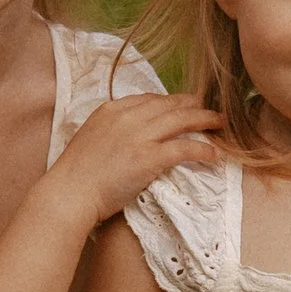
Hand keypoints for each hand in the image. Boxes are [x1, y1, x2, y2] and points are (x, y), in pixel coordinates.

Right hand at [45, 93, 220, 223]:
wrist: (70, 193)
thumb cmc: (75, 175)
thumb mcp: (90, 139)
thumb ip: (110, 131)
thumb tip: (126, 138)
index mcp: (110, 110)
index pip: (148, 99)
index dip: (170, 101)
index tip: (182, 105)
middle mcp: (127, 117)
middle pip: (169, 104)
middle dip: (192, 104)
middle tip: (209, 108)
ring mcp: (139, 136)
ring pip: (181, 120)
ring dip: (204, 120)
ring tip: (220, 123)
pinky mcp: (149, 157)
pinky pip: (184, 149)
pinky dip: (202, 150)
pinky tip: (215, 154)